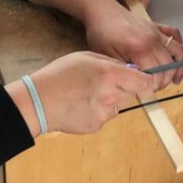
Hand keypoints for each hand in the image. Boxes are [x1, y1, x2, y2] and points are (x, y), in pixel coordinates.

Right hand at [7, 51, 153, 136]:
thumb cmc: (59, 74)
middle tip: (103, 83)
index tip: (145, 79)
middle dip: (124, 88)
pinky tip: (81, 105)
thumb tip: (129, 68)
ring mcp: (105, 113)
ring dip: (111, 100)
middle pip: (132, 93)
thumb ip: (111, 63)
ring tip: (88, 94)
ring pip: (118, 105)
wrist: (37, 101)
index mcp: (111, 74)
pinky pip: (106, 117)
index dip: (146, 79)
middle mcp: (112, 94)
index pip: (144, 81)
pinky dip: (98, 112)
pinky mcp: (97, 125)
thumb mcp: (86, 57)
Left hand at [83, 2, 182, 87]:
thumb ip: (125, 72)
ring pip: (177, 51)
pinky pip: (175, 35)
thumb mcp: (108, 58)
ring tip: (173, 77)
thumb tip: (136, 84)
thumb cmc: (102, 32)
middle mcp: (152, 39)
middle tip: (156, 87)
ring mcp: (156, 32)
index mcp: (140, 49)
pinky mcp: (156, 26)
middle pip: (169, 65)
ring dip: (177, 65)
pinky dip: (178, 46)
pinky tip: (175, 56)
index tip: (149, 90)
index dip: (154, 86)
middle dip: (165, 80)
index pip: (156, 74)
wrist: (102, 11)